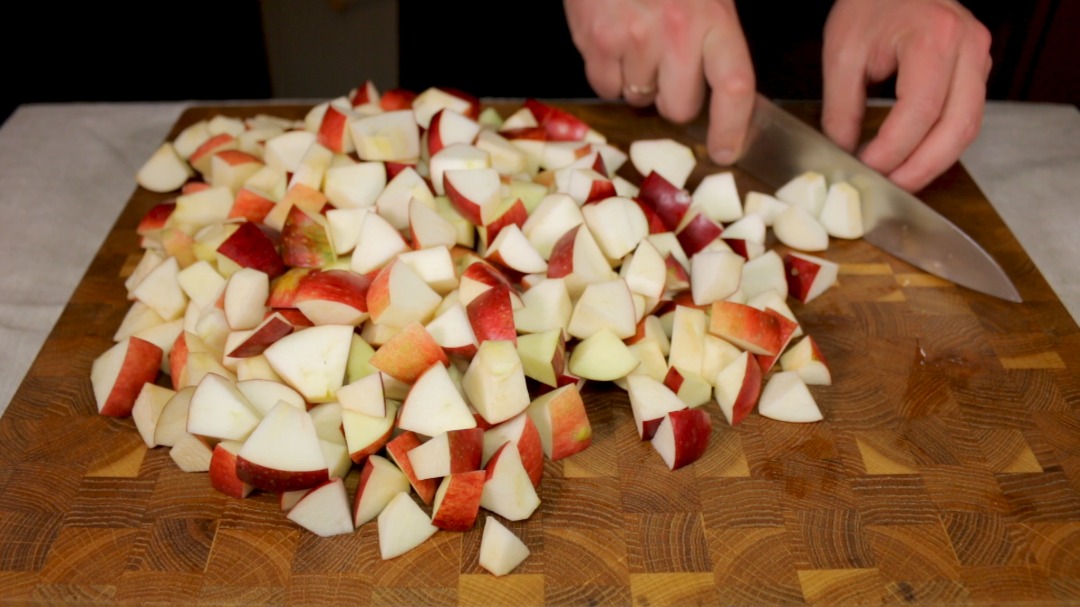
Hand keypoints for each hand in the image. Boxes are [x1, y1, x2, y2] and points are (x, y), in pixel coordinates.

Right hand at [563, 0, 754, 165]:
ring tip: (635, 40)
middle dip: (672, 98)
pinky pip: (603, 86)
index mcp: (713, 18)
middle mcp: (675, 32)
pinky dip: (607, 72)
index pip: (735, 88)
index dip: (732, 128)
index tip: (726, 151)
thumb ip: (715, 38)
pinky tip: (611, 39)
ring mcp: (631, 38)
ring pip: (637, 98)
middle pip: (679, 108)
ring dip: (636, 80)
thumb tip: (726, 96)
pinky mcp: (593, 40)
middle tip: (666, 70)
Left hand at [821, 0, 992, 191]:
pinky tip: (913, 161)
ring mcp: (979, 58)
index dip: (894, 149)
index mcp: (933, 38)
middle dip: (921, 168)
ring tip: (898, 182)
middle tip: (888, 189)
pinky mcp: (977, 69)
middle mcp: (968, 47)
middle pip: (957, 126)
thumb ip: (841, 109)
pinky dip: (941, 145)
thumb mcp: (842, 54)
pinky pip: (966, 118)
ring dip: (934, 163)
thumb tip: (842, 154)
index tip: (866, 168)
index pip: (920, 110)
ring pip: (968, 128)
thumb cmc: (868, 4)